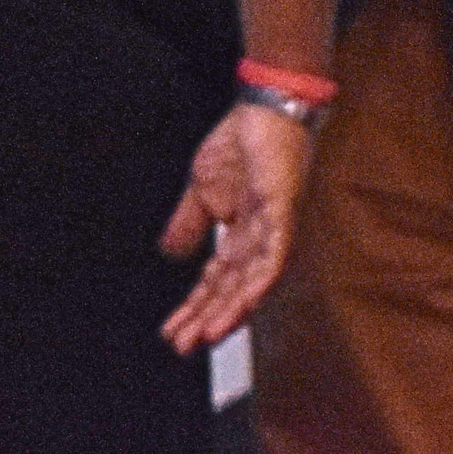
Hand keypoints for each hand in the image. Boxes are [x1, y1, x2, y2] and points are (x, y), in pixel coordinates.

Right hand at [158, 101, 313, 355]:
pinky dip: (260, 279)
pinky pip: (276, 253)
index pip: (214, 283)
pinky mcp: (282, 211)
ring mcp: (272, 227)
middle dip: (206, 319)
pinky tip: (247, 301)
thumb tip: (169, 254)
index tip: (172, 333)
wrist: (264, 106)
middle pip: (231, 291)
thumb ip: (189, 223)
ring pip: (253, 282)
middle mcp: (257, 238)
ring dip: (231, 310)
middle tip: (183, 347)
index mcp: (238, 235)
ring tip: (208, 335)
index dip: (193, 308)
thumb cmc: (241, 141)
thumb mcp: (201, 188)